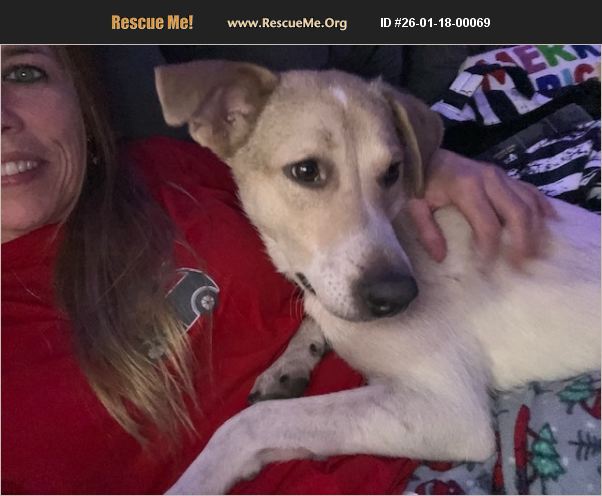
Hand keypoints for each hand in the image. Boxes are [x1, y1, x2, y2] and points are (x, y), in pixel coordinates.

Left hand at [409, 148, 555, 265]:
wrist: (425, 154)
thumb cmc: (419, 183)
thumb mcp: (414, 207)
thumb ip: (427, 232)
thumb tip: (441, 258)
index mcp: (466, 187)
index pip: (487, 224)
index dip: (491, 249)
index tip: (488, 270)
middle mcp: (489, 179)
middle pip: (517, 214)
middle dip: (522, 243)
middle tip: (520, 267)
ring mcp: (500, 175)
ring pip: (529, 203)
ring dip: (536, 230)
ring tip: (536, 254)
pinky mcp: (505, 175)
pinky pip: (531, 190)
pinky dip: (543, 207)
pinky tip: (551, 223)